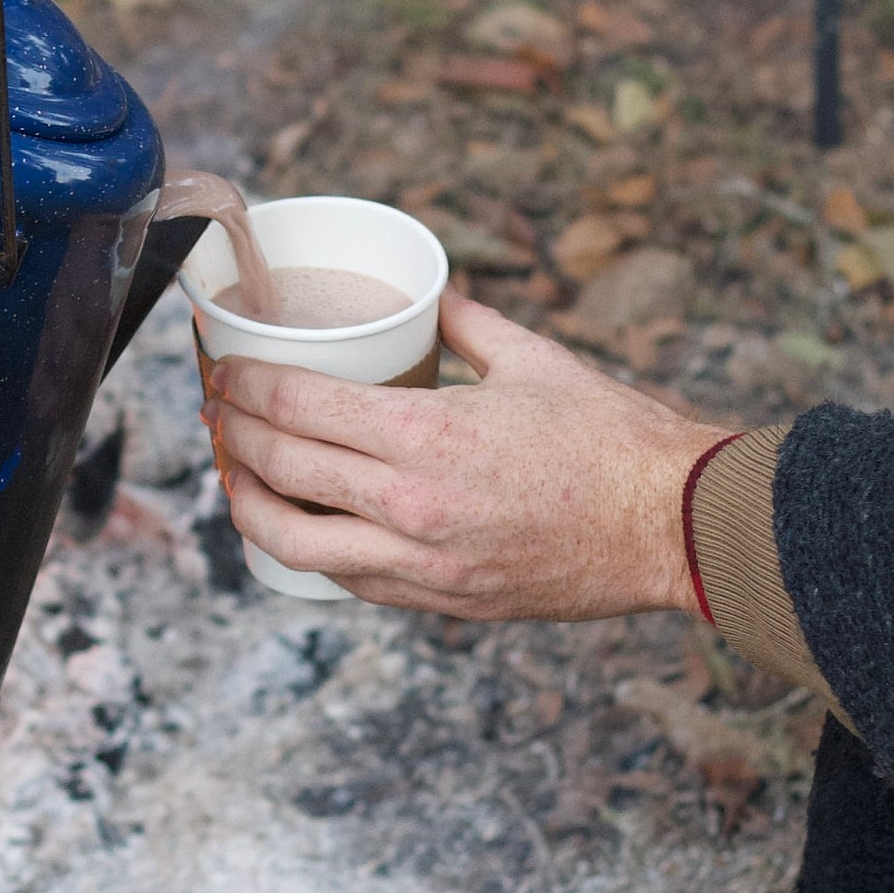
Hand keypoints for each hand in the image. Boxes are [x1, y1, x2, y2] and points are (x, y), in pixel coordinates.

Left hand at [207, 289, 726, 621]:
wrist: (675, 526)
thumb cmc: (614, 439)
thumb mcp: (532, 358)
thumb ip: (467, 321)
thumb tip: (431, 291)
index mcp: (427, 436)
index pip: (297, 407)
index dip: (246, 386)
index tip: (226, 371)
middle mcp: (412, 506)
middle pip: (280, 471)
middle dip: (232, 437)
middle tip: (219, 413)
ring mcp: (424, 563)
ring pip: (296, 544)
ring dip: (250, 506)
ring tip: (236, 477)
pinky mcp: (443, 601)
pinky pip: (350, 580)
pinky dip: (311, 551)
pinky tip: (301, 526)